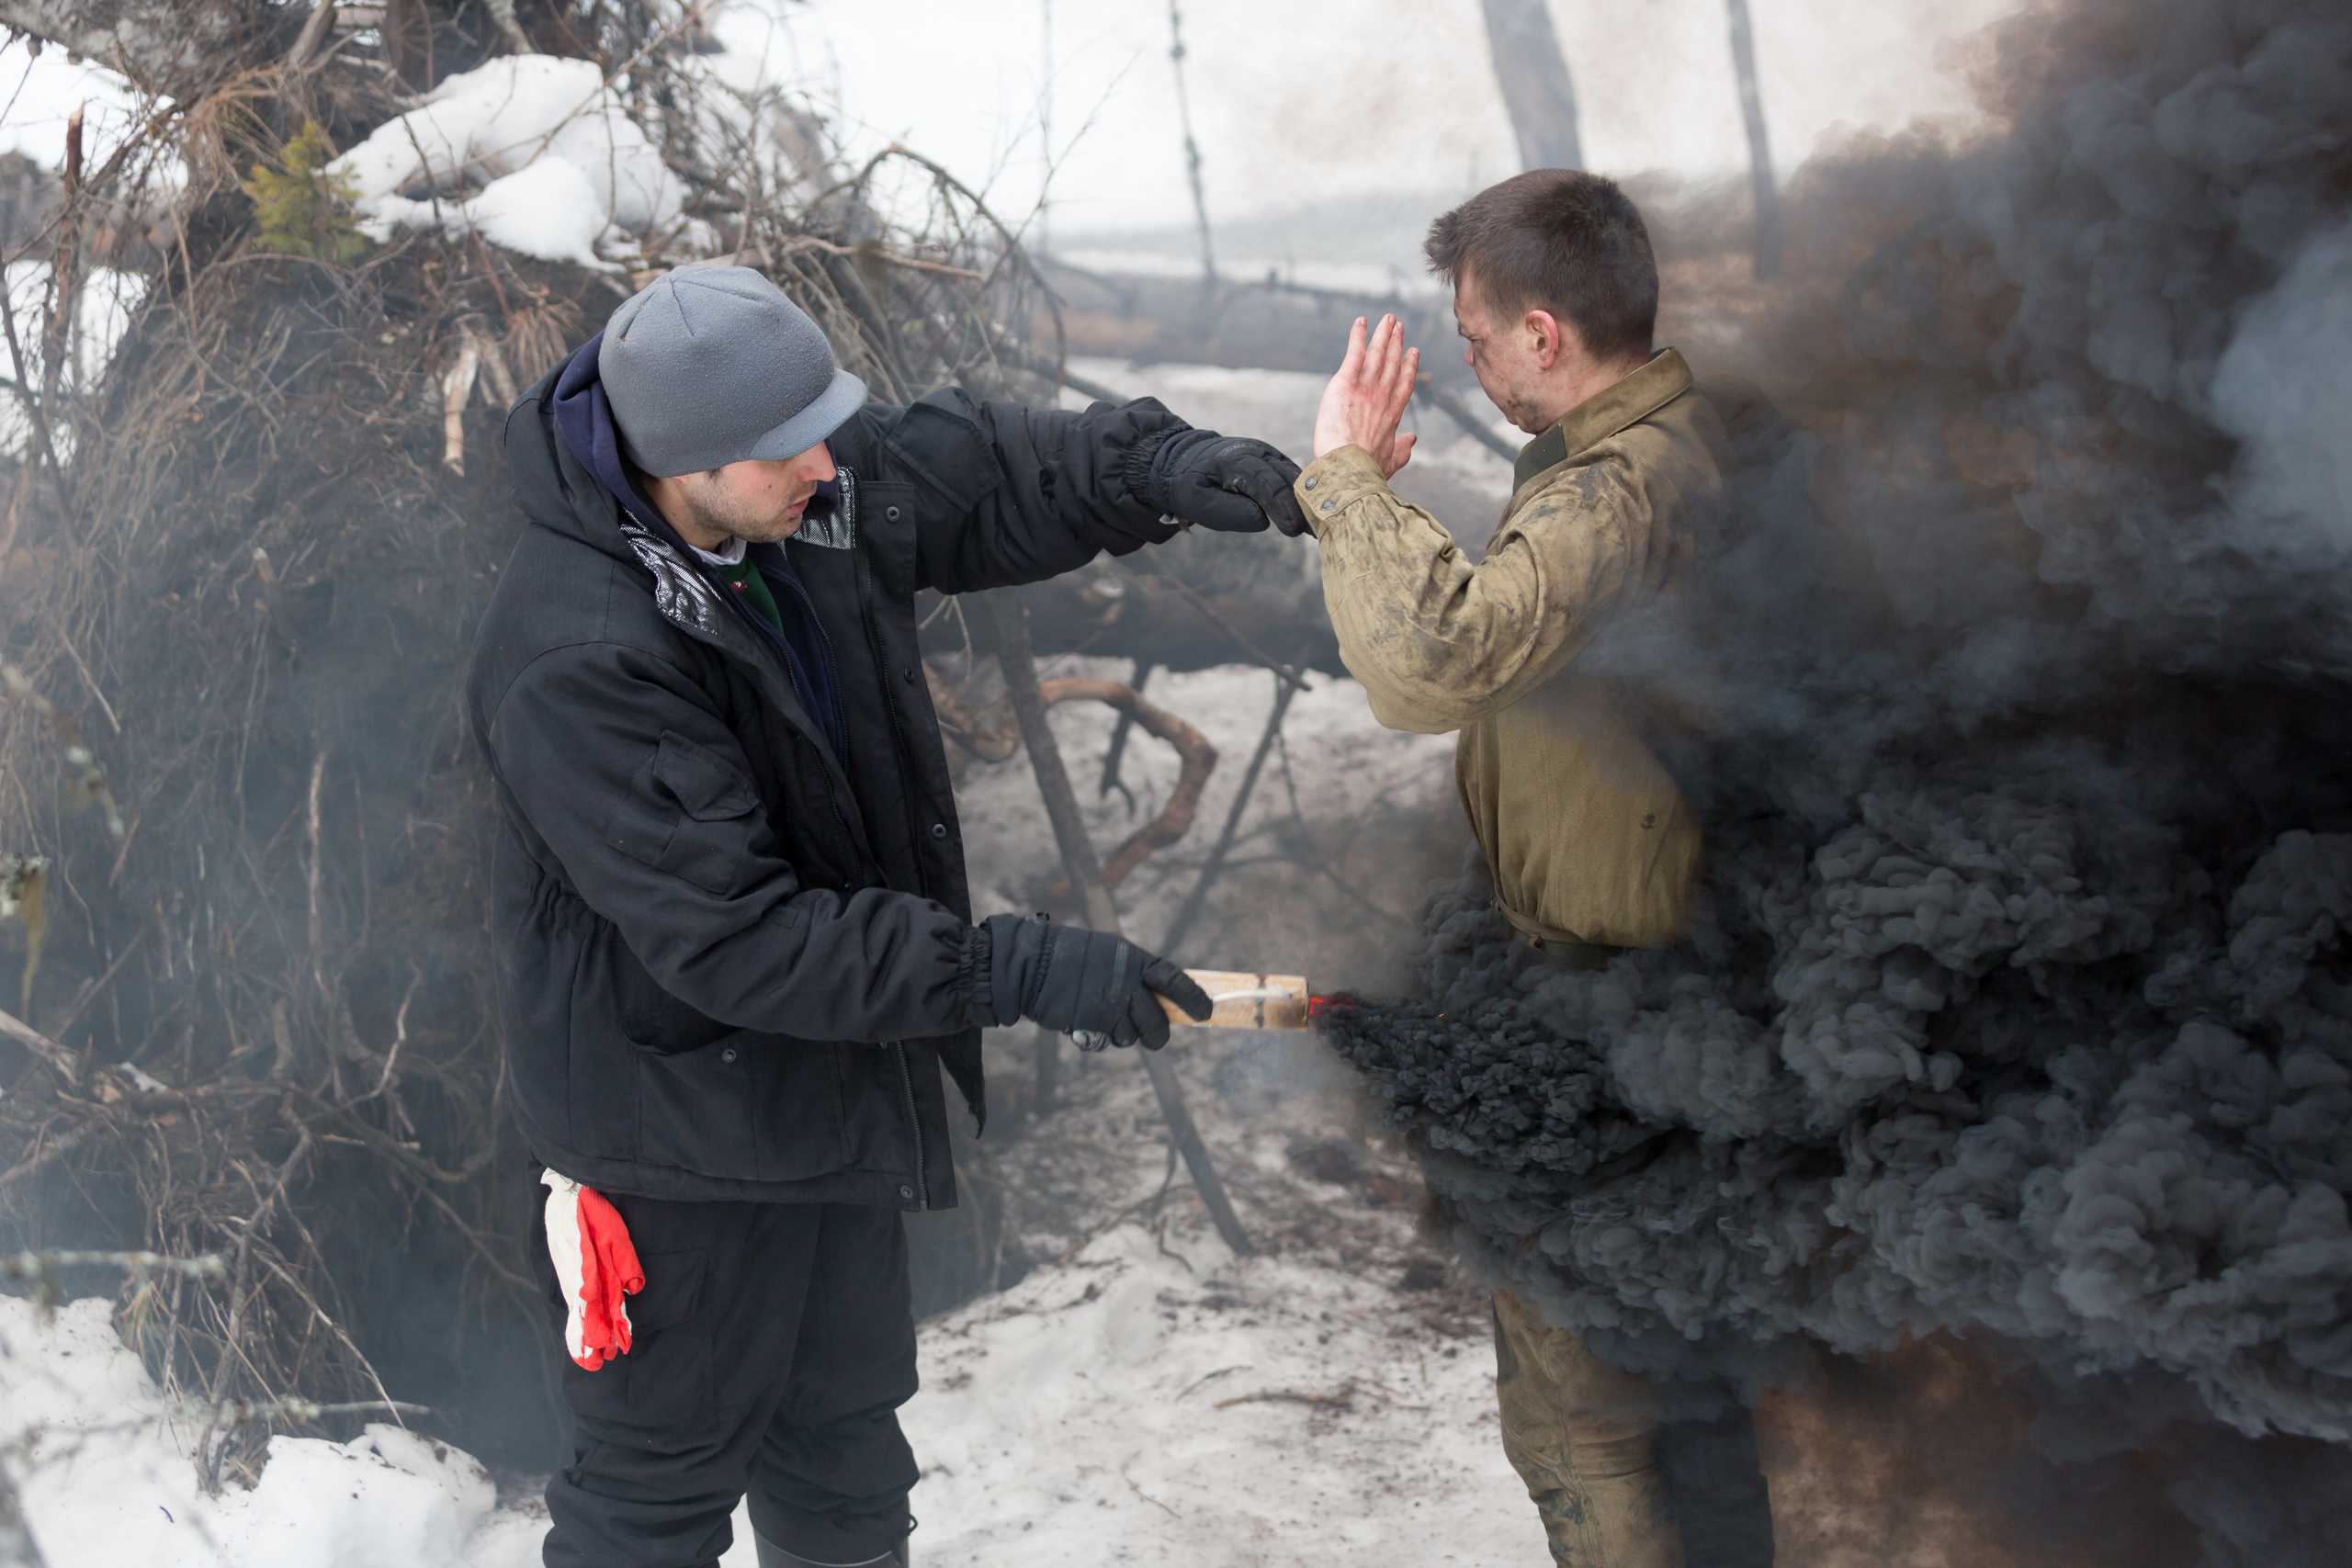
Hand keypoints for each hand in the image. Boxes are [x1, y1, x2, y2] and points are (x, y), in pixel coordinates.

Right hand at [982, 914, 1211, 1050]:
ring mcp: (1109, 1008)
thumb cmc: (1072, 956)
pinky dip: (1096, 1038)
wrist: (1031, 964)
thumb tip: (1161, 996)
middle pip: (1157, 1023)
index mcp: (1135, 961)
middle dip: (1157, 1034)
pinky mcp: (1090, 1026)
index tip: (1207, 1012)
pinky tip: (1083, 1020)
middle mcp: (1127, 985)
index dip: (1193, 999)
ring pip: (1130, 1037)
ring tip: (1102, 1015)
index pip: (1174, 980)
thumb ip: (1136, 973)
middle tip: (1154, 1034)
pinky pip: (1104, 1043)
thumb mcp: (1111, 953)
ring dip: (1121, 1033)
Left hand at [1146, 430, 1308, 534]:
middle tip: (1317, 532)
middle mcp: (1256, 452)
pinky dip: (1306, 493)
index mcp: (1234, 460)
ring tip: (1321, 526)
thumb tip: (1262, 520)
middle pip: (1288, 479)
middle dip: (1303, 506)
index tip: (1293, 530)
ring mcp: (1268, 453)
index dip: (1282, 507)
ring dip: (1310, 501)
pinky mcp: (1274, 460)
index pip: (1266, 484)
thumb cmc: (1188, 484)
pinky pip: (1296, 475)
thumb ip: (1226, 512)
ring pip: (1296, 476)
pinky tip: (1315, 513)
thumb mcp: (1194, 501)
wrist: (1185, 459)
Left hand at [1311, 314, 1418, 479]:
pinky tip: (1361, 322)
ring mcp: (1365, 388)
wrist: (1349, 467)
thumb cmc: (1367, 471)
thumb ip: (1402, 451)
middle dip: (1396, 343)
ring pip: (1377, 354)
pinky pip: (1353, 352)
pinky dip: (1358, 335)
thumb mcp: (1390, 463)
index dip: (1408, 367)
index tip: (1413, 352)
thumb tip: (1412, 440)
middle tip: (1399, 326)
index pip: (1404, 385)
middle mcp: (1382, 397)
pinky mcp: (1345, 382)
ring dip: (1383, 334)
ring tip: (1388, 319)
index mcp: (1392, 415)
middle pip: (1391, 363)